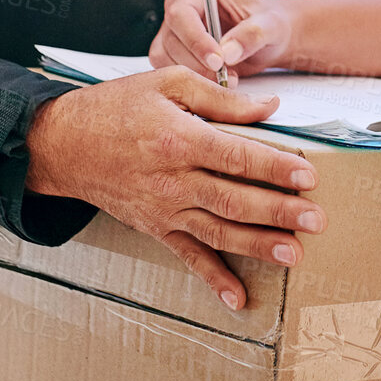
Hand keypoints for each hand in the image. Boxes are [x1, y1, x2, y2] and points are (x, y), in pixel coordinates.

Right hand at [24, 66, 324, 311]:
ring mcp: (164, 208)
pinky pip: (188, 257)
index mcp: (178, 138)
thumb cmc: (117, 106)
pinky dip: (213, 279)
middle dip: (278, 212)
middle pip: (233, 199)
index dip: (274, 167)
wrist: (65, 144)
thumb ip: (221, 97)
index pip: (236, 156)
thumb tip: (269, 107)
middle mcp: (172, 179)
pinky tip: (238, 297)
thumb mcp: (168, 83)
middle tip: (315, 220)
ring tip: (294, 254)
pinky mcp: (156, 227)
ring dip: (258, 246)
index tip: (308, 176)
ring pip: (218, 231)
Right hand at [150, 0, 295, 83]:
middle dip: (198, 63)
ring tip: (226, 79)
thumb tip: (228, 52)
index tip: (218, 61)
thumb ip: (253, 34)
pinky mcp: (172, 53)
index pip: (182, 14)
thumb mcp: (271, 25)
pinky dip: (189, 82)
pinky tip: (215, 83)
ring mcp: (173, 31)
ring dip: (195, 75)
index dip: (196, 40)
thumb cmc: (267, 25)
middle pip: (172, 39)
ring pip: (166, 58)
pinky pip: (168, 71)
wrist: (266, 40)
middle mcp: (179, 8)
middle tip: (226, 77)